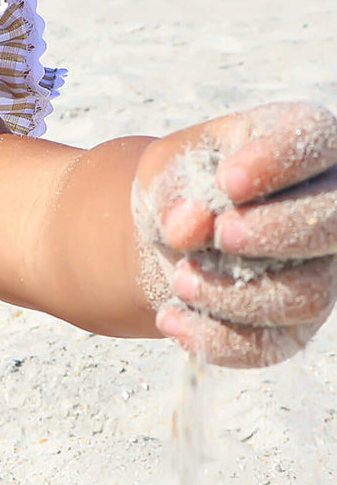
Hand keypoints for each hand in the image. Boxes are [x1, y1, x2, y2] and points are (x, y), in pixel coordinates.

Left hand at [133, 102, 336, 367]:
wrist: (172, 235)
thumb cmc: (180, 184)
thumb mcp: (164, 170)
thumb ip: (173, 189)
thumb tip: (189, 227)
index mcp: (300, 141)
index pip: (312, 140)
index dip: (278, 164)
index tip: (228, 180)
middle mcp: (328, 206)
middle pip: (334, 226)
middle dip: (274, 234)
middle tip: (219, 236)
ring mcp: (321, 270)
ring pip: (308, 295)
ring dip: (236, 294)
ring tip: (180, 278)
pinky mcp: (296, 323)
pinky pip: (273, 344)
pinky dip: (219, 339)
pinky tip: (171, 320)